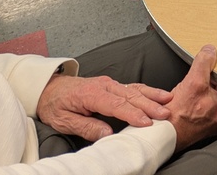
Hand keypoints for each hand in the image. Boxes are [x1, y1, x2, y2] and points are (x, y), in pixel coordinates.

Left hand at [37, 72, 171, 141]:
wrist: (48, 88)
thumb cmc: (55, 104)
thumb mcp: (64, 121)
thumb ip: (86, 127)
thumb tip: (107, 134)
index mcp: (91, 94)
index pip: (116, 105)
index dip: (133, 114)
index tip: (146, 122)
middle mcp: (104, 85)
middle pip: (130, 95)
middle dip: (149, 105)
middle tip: (164, 113)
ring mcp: (110, 83)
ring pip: (135, 89)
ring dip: (153, 95)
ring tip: (168, 101)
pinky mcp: (113, 85)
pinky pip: (133, 87)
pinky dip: (148, 91)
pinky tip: (159, 95)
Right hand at [165, 45, 216, 152]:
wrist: (162, 135)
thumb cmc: (179, 117)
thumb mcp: (193, 82)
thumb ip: (204, 63)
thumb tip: (209, 51)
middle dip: (212, 83)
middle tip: (202, 78)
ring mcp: (210, 123)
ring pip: (209, 100)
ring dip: (201, 93)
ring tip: (192, 89)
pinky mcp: (198, 127)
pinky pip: (200, 110)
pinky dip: (194, 103)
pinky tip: (186, 100)